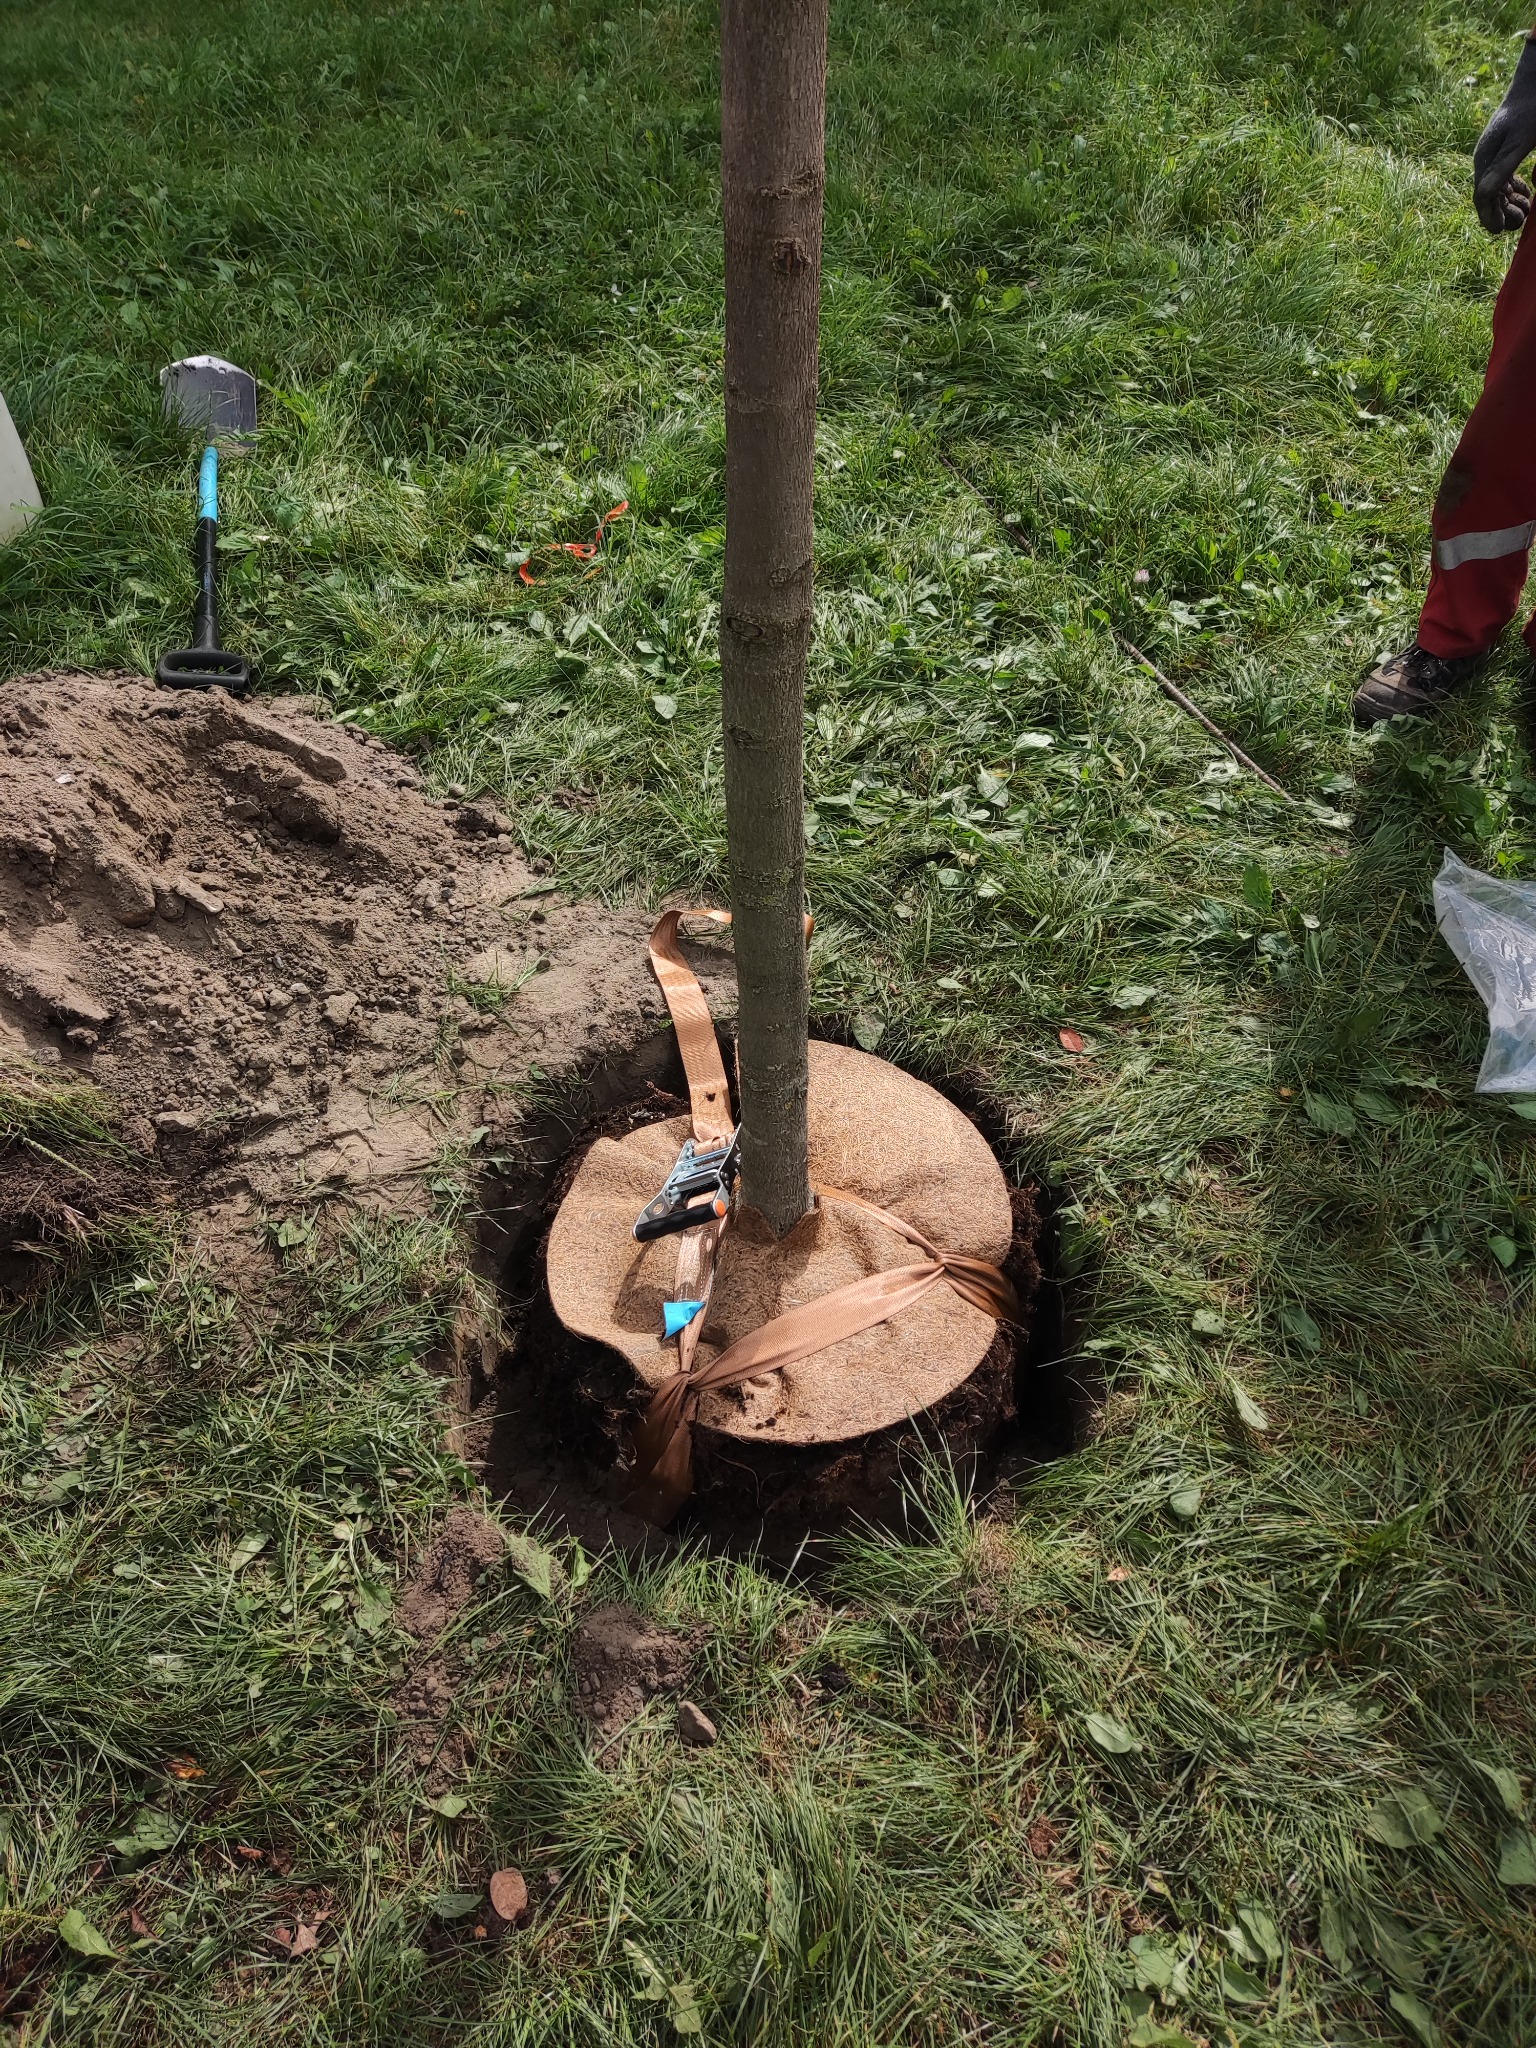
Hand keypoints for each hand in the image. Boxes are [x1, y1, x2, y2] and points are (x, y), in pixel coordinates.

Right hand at [1474, 37, 1535, 233]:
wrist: (1535, 82)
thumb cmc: (1531, 110)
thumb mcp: (1519, 142)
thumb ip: (1502, 169)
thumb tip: (1484, 197)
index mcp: (1484, 159)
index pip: (1481, 197)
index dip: (1489, 216)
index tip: (1501, 230)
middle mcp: (1485, 160)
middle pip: (1488, 197)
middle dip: (1502, 212)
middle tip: (1522, 220)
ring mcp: (1494, 156)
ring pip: (1497, 190)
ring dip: (1510, 203)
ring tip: (1528, 208)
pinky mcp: (1504, 152)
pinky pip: (1504, 179)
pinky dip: (1514, 190)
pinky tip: (1527, 193)